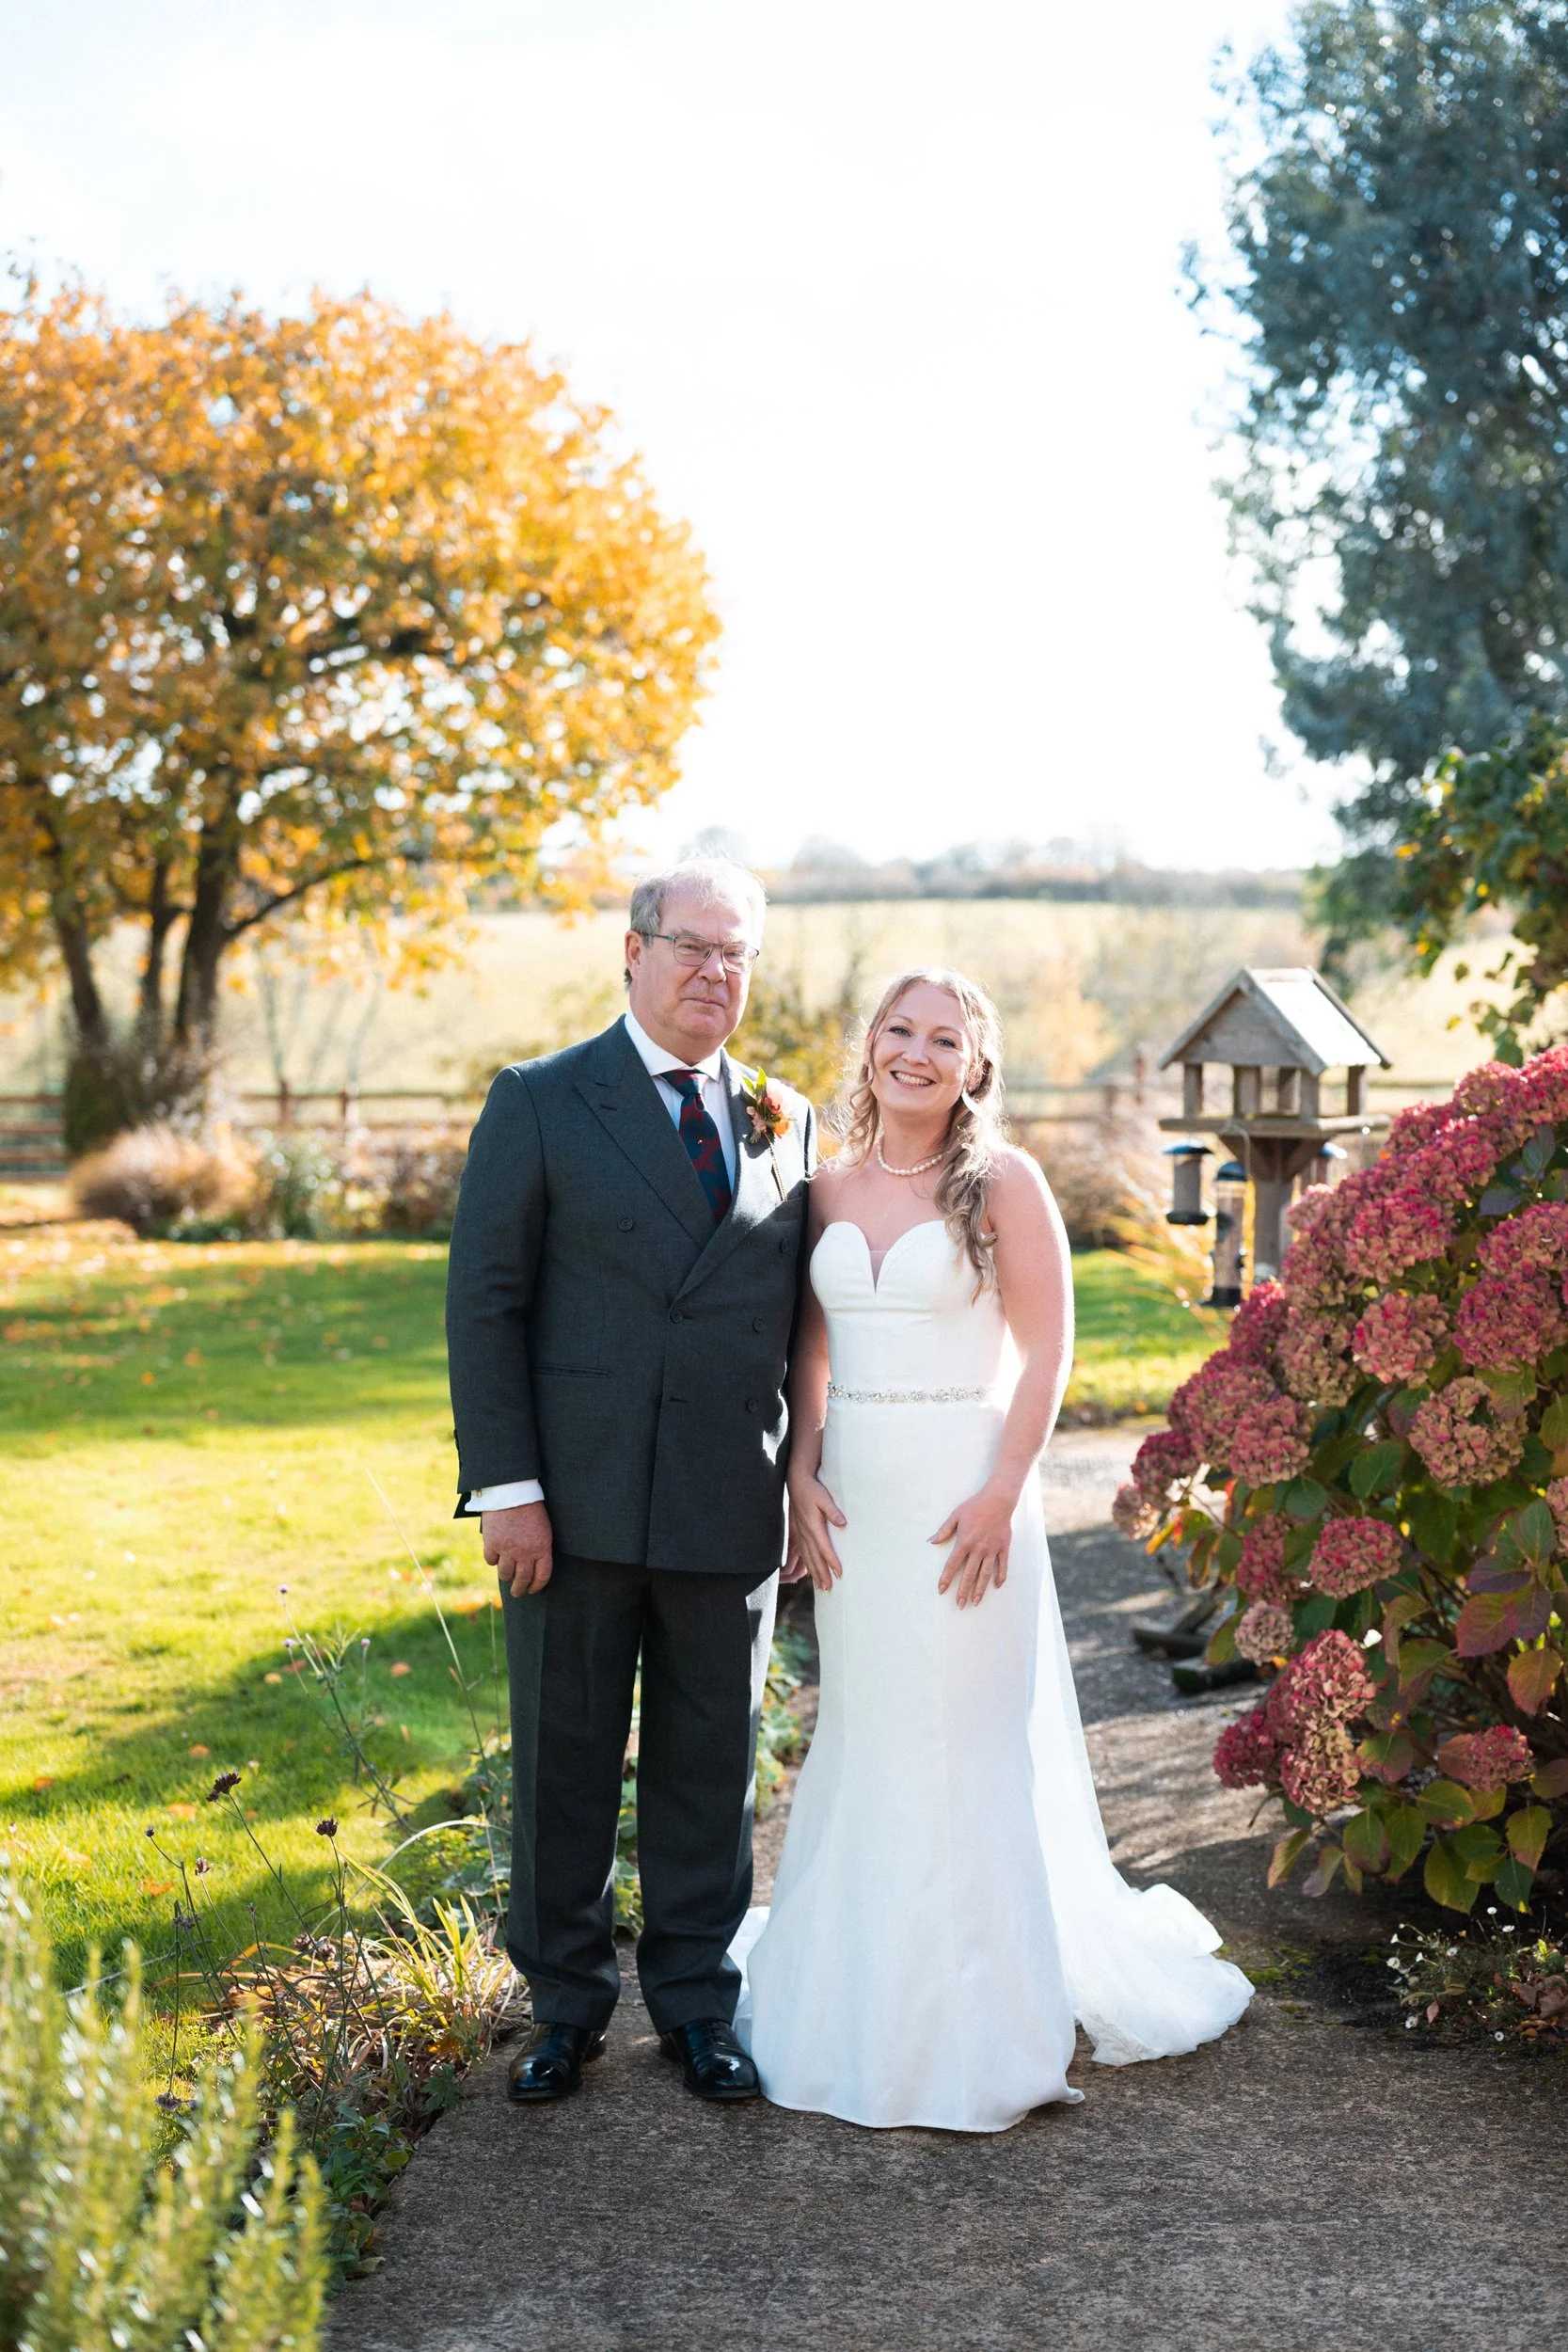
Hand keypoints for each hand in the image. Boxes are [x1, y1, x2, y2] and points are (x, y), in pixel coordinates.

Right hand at [482, 1500, 553, 1597]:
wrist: (512, 1492)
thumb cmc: (531, 1507)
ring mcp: (507, 1549)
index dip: (537, 1586)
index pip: (542, 1576)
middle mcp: (525, 1553)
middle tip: (517, 1593)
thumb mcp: (543, 1528)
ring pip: (505, 1573)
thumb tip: (533, 1564)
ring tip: (507, 1577)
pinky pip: (491, 1561)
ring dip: (506, 1577)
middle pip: (522, 1579)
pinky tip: (495, 1557)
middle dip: (520, 1589)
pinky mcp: (492, 1544)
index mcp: (542, 1548)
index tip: (533, 1590)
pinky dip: (493, 1560)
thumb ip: (540, 1547)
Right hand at [787, 1470, 846, 1593]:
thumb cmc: (812, 1489)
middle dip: (822, 1573)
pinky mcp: (799, 1532)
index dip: (832, 1562)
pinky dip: (807, 1564)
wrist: (796, 1482)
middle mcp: (806, 1532)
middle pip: (815, 1557)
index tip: (839, 1573)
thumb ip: (833, 1511)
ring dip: (814, 1572)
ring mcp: (801, 1533)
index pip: (824, 1548)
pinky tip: (810, 1572)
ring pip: (808, 1557)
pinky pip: (803, 1552)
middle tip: (829, 1588)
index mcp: (813, 1525)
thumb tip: (843, 1523)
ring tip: (821, 1586)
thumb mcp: (824, 1497)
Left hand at [931, 1482, 1016, 1608]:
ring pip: (985, 1574)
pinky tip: (997, 1586)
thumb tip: (931, 1541)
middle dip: (963, 1591)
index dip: (946, 1578)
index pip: (953, 1564)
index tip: (941, 1590)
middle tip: (959, 1605)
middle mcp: (979, 1548)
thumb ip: (944, 1530)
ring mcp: (992, 1549)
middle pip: (969, 1574)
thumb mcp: (956, 1515)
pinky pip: (1002, 1565)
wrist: (998, 1499)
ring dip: (980, 1589)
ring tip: (976, 1602)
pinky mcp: (1004, 1547)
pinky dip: (1000, 1576)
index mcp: (965, 1541)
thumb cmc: (975, 1506)